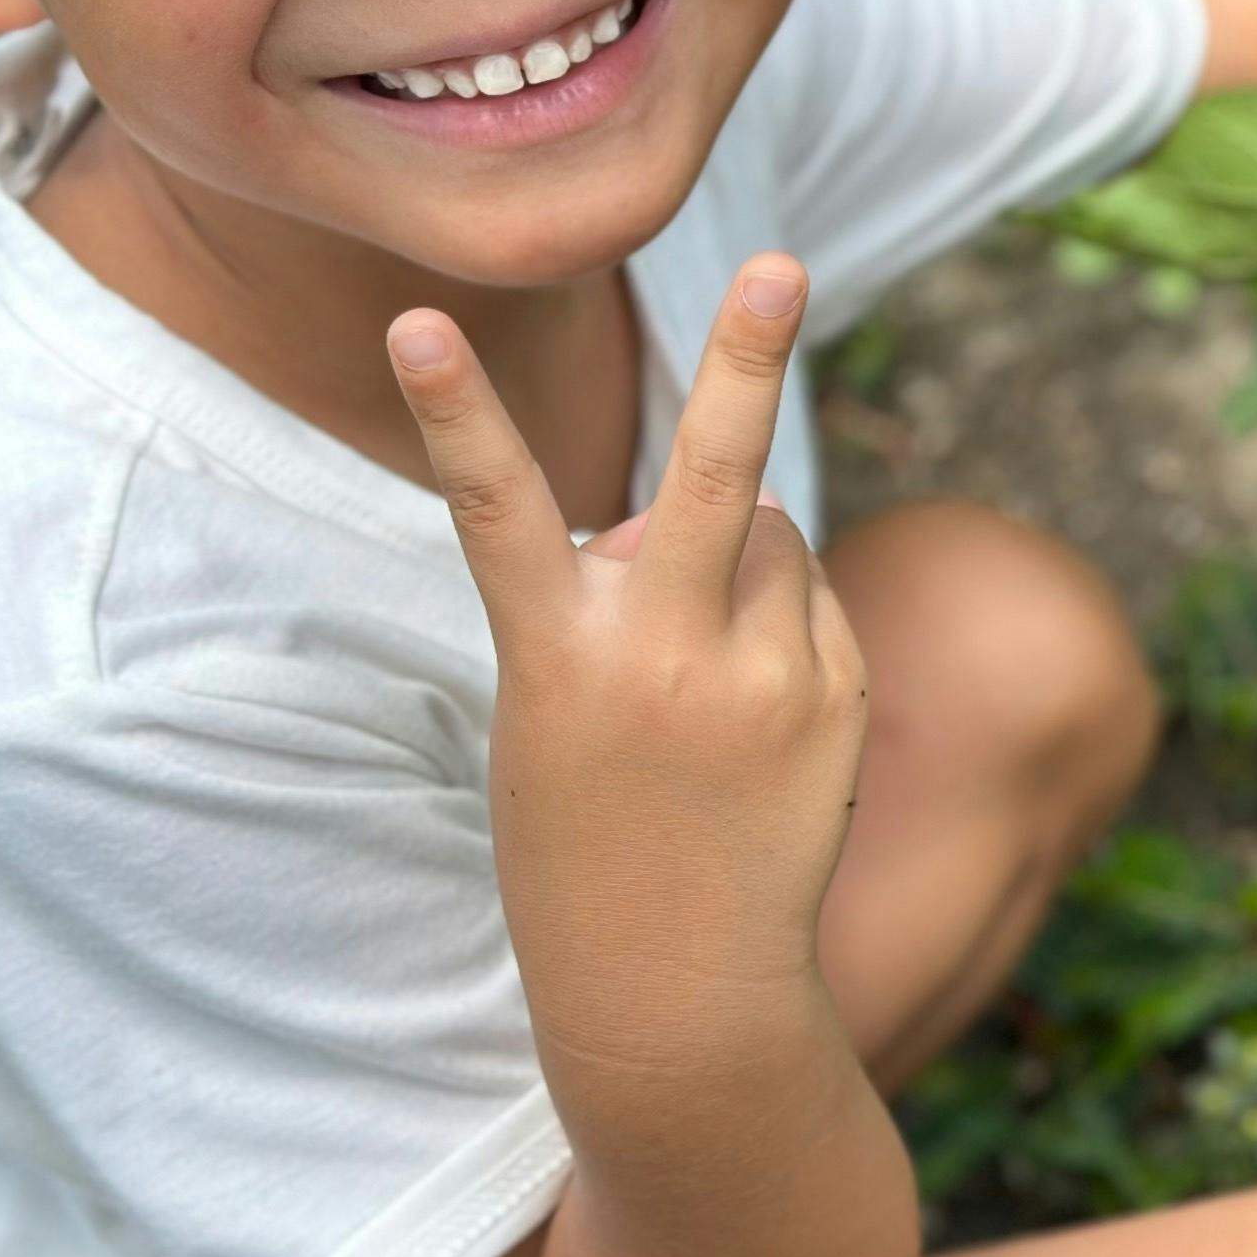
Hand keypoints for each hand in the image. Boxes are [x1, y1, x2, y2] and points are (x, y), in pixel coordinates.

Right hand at [386, 256, 867, 1071]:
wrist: (680, 990)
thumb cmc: (590, 838)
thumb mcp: (562, 715)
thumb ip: (631, 594)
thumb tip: (709, 513)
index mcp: (559, 660)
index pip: (497, 510)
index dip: (455, 411)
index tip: (418, 322)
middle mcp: (667, 658)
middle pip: (713, 479)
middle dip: (748, 359)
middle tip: (779, 266)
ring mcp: (766, 678)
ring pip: (774, 539)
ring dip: (749, 566)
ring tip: (710, 689)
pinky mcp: (838, 697)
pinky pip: (817, 603)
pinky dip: (791, 627)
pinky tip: (760, 723)